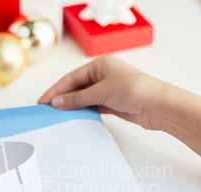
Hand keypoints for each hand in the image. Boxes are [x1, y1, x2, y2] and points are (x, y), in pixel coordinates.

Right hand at [38, 55, 171, 130]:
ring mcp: (108, 90)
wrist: (157, 106)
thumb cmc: (133, 90)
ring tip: (56, 116)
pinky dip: (82, 112)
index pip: (72, 77)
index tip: (43, 101)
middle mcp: (104, 75)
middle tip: (46, 109)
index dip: (56, 89)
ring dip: (72, 106)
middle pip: (77, 87)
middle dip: (62, 98)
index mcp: (100, 64)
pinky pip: (92, 107)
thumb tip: (57, 102)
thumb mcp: (101, 92)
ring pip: (84, 98)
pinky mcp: (113, 104)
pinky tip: (73, 118)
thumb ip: (78, 98)